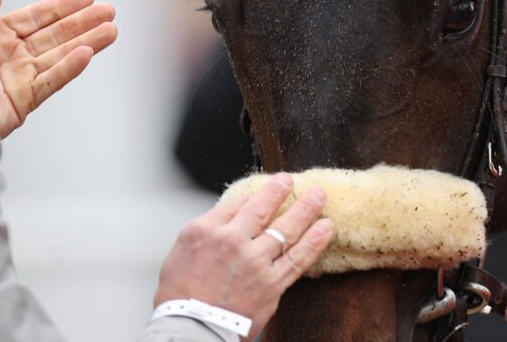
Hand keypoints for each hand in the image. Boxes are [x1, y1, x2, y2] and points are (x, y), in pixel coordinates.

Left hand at [0, 0, 117, 138]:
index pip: (36, 17)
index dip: (62, 6)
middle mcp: (11, 56)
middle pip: (55, 35)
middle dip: (83, 23)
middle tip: (108, 11)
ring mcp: (18, 79)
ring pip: (60, 56)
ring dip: (86, 43)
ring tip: (111, 30)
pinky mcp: (21, 102)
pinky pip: (50, 81)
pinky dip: (69, 68)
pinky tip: (87, 53)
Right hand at [153, 173, 333, 339]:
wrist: (191, 327)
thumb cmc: (180, 295)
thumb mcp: (181, 250)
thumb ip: (208, 230)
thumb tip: (230, 217)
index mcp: (207, 229)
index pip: (236, 205)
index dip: (255, 195)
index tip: (266, 189)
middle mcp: (232, 240)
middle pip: (262, 209)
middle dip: (280, 191)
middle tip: (291, 180)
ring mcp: (254, 261)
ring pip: (286, 229)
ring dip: (306, 209)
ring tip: (319, 196)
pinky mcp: (271, 283)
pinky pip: (298, 258)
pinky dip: (315, 241)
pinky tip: (326, 228)